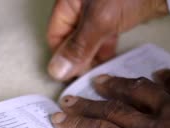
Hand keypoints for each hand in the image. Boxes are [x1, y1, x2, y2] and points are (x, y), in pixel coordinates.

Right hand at [46, 0, 168, 80]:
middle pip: (71, 38)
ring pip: (88, 39)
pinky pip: (103, 36)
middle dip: (78, 58)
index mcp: (69, 0)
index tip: (70, 77)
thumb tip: (59, 69)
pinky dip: (105, 49)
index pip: (55, 34)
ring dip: (92, 56)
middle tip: (86, 78)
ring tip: (98, 73)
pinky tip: (110, 62)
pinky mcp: (115, 15)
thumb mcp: (100, 20)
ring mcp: (98, 10)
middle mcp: (81, 5)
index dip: (62, 57)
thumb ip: (79, 46)